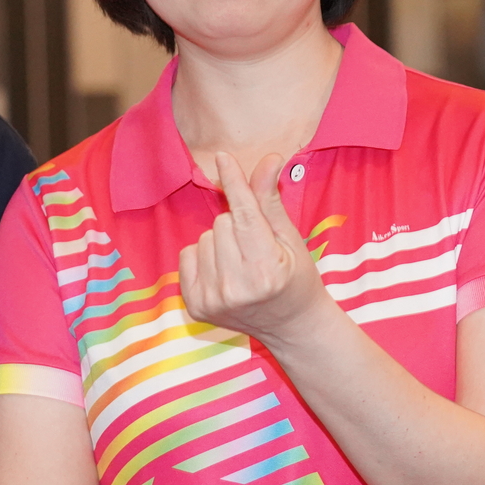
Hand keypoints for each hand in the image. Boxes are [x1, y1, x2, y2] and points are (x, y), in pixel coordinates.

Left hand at [179, 153, 334, 345]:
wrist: (292, 327)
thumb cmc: (296, 278)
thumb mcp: (290, 239)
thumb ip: (270, 200)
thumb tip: (268, 159)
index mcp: (266, 270)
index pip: (245, 215)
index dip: (235, 183)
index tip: (223, 156)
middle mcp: (237, 287)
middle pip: (222, 222)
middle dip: (238, 225)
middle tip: (256, 248)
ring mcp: (213, 299)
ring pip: (204, 237)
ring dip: (221, 242)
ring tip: (242, 264)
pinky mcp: (196, 306)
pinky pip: (187, 255)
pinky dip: (203, 258)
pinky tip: (224, 274)